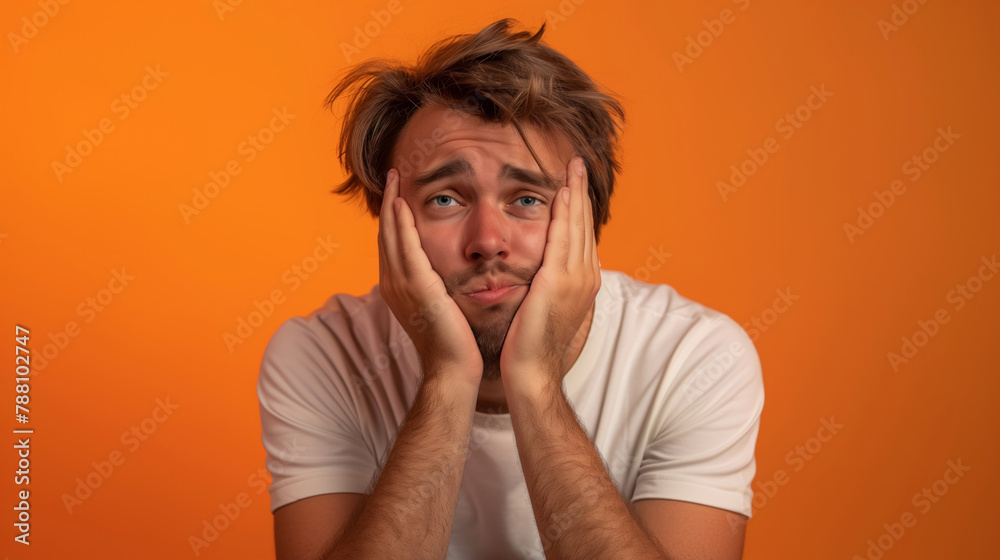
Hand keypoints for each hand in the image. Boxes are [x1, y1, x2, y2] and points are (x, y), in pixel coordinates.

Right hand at [378, 168, 482, 384]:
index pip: (393, 243)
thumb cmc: (454, 342)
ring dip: (392, 204)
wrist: (453, 368)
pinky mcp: (417, 287)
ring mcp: (402, 286)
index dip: (393, 216)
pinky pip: (406, 248)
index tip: (398, 191)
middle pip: (386, 234)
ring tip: (395, 177)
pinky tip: (402, 204)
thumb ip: (437, 286)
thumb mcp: (441, 306)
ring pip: (392, 236)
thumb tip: (444, 272)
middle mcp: (394, 284)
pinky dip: (401, 225)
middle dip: (388, 202)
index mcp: (400, 287)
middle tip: (391, 173)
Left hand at [499, 156, 600, 395]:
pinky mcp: (558, 282)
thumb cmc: (530, 344)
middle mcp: (586, 277)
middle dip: (582, 191)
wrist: (531, 371)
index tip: (575, 183)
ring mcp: (576, 279)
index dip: (580, 207)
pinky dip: (565, 214)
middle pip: (586, 224)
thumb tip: (543, 269)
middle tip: (579, 163)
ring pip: (578, 226)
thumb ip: (548, 283)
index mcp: (583, 281)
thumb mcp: (544, 306)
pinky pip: (563, 239)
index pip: (583, 235)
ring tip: (573, 167)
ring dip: (576, 193)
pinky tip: (561, 193)